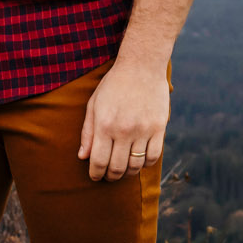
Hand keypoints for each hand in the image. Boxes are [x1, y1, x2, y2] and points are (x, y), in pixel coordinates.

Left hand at [78, 56, 167, 181]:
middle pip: (117, 168)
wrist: (141, 66)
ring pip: (136, 166)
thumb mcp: (94, 104)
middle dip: (111, 176)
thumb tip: (83, 157)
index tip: (96, 177)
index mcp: (105, 125)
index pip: (99, 161)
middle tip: (109, 176)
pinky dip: (145, 164)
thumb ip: (88, 132)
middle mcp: (124, 130)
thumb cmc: (113, 85)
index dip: (96, 174)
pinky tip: (139, 160)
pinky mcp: (159, 128)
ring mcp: (143, 130)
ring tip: (123, 170)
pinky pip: (153, 156)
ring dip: (128, 173)